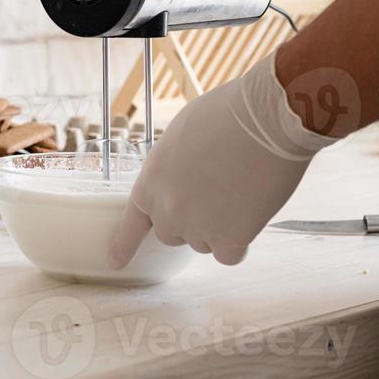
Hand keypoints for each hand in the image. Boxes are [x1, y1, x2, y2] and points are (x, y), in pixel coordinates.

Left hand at [108, 52, 335, 267]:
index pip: (132, 221)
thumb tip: (184, 182)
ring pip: (203, 244)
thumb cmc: (225, 116)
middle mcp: (168, 209)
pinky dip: (239, 242)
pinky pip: (229, 256)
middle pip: (171, 233)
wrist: (263, 121)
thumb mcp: (180, 136)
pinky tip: (249, 215)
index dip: (124, 244)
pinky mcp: (230, 239)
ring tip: (237, 192)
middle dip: (188, 219)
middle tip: (213, 192)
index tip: (115, 262)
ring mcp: (198, 227)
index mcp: (151, 180)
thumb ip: (172, 168)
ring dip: (216, 228)